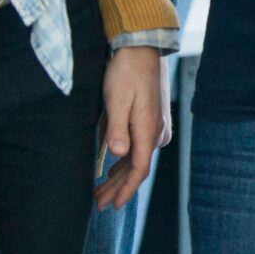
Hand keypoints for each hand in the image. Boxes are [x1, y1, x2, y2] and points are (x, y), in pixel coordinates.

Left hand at [94, 47, 167, 208]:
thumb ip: (117, 129)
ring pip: (137, 159)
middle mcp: (156, 131)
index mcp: (148, 130)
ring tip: (101, 190)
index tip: (112, 206)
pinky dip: (125, 162)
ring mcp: (155, 125)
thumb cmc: (127, 72)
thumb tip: (119, 155)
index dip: (125, 190)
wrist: (142, 47)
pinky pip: (139, 148)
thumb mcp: (117, 99)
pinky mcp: (151, 118)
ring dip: (120, 176)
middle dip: (118, 188)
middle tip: (98, 203)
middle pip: (137, 168)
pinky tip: (114, 168)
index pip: (138, 170)